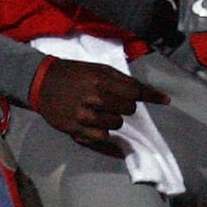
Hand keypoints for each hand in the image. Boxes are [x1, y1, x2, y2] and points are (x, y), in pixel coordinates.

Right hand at [28, 56, 168, 151]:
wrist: (42, 82)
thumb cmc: (74, 73)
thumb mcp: (98, 68)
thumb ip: (122, 80)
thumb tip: (149, 93)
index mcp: (100, 79)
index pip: (134, 90)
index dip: (150, 96)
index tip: (164, 100)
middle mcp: (94, 97)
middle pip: (128, 109)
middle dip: (125, 106)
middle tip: (113, 102)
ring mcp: (84, 115)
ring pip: (116, 125)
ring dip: (114, 120)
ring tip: (101, 113)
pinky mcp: (75, 130)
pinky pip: (102, 139)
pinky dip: (104, 133)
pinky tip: (97, 125)